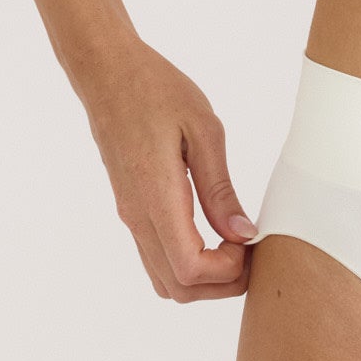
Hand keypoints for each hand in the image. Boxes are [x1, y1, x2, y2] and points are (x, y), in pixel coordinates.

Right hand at [72, 38, 257, 301]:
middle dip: (221, 284)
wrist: (107, 73)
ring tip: (236, 245)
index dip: (227, 272)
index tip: (252, 242)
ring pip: (164, 279)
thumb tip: (243, 234)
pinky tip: (214, 233)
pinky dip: (188, 261)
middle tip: (252, 252)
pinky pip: (156, 255)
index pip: (189, 269)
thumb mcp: (204, 130)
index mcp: (156, 196)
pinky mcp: (131, 208)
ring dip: (204, 277)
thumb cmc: (157, 91)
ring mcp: (131, 215)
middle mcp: (137, 216)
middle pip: (177, 288)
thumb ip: (220, 188)